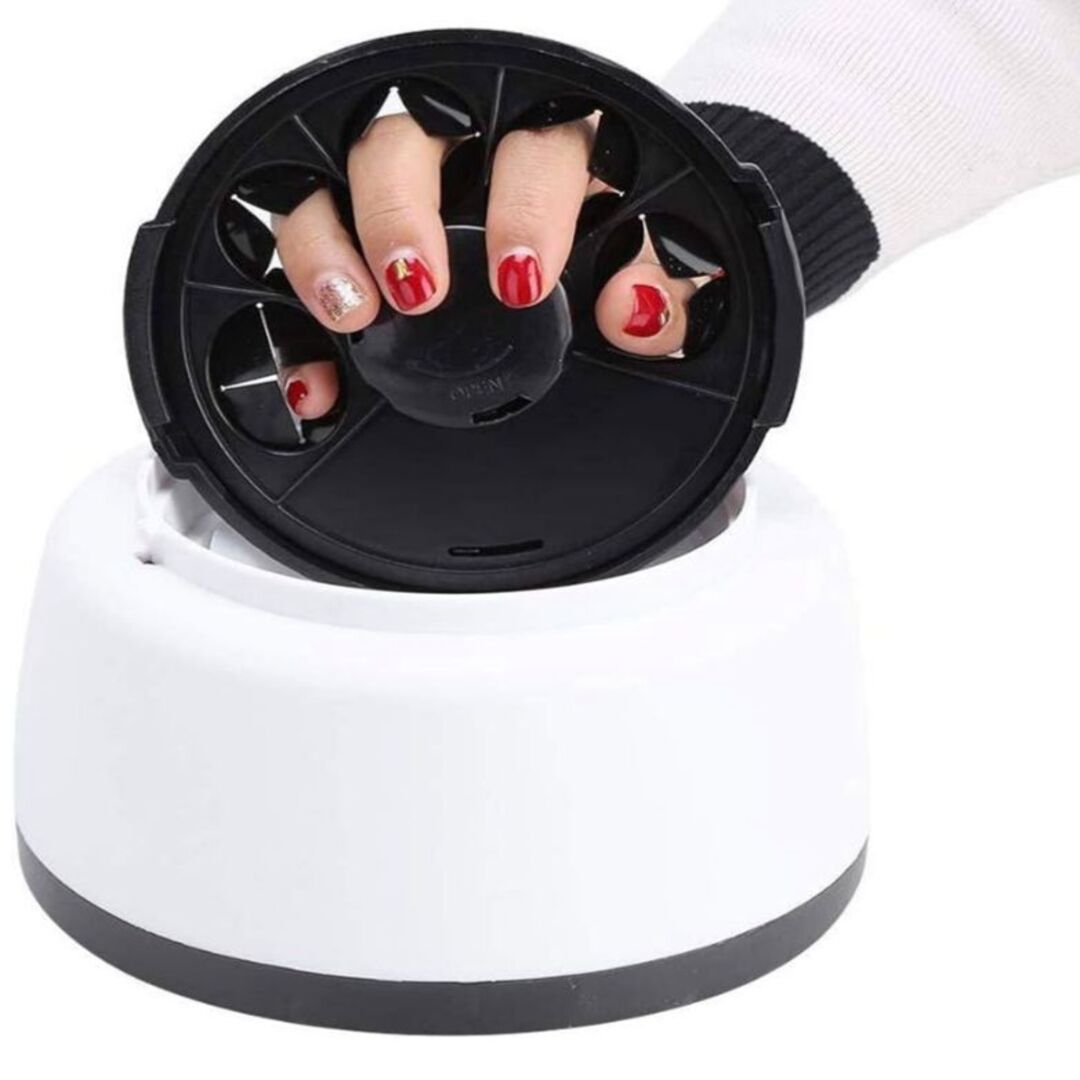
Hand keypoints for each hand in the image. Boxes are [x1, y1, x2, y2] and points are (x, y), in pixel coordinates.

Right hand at [272, 107, 710, 420]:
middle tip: (417, 289)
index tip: (519, 278)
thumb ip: (662, 288)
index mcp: (548, 154)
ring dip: (325, 244)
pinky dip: (290, 320)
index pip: (535, 146)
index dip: (524, 204)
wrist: (575, 281)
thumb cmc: (609, 268)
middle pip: (402, 143)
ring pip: (328, 183)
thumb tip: (634, 311)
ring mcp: (389, 198)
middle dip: (399, 211)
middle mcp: (458, 160)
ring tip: (353, 314)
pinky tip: (316, 384)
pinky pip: (295, 254)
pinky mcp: (343, 243)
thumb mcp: (648, 281)